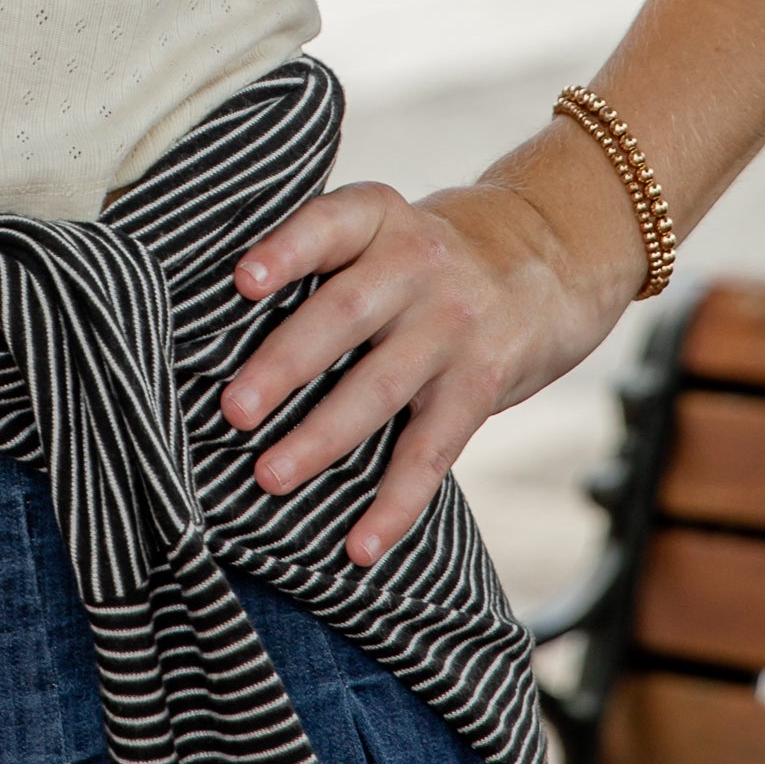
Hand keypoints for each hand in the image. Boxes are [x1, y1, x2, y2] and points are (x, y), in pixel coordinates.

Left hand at [220, 174, 628, 564]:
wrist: (548, 257)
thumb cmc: (428, 257)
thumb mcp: (385, 228)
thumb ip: (322, 263)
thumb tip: (216, 339)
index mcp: (378, 219)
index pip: (329, 225)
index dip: (287, 250)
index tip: (243, 280)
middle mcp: (417, 264)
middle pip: (344, 314)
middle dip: (284, 366)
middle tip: (232, 412)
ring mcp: (453, 326)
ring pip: (380, 388)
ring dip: (321, 438)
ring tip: (270, 476)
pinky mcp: (481, 382)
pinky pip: (431, 449)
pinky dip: (394, 503)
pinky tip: (361, 544)